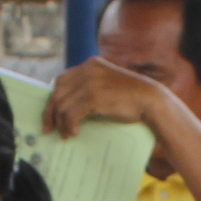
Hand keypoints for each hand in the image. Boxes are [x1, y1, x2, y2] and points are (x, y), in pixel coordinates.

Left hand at [42, 56, 171, 141]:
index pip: (61, 81)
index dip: (53, 99)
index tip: (50, 115)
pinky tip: (74, 133)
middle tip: (49, 129)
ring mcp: (90, 83)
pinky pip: (71, 114)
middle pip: (58, 93)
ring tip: (66, 135)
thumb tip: (68, 105)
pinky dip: (69, 126)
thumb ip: (90, 87)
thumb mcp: (107, 85)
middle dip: (51, 113)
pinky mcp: (94, 97)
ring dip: (61, 123)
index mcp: (90, 65)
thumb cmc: (131, 98)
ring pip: (62, 105)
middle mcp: (88, 70)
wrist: (150, 101)